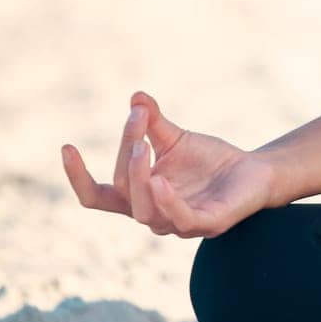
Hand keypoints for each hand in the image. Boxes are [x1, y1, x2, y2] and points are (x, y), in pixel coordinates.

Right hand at [61, 90, 279, 236]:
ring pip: (145, 211)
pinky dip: (168, 201)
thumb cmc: (208, 161)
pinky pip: (182, 219)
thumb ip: (152, 122)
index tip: (66, 146)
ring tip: (142, 147)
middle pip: (123, 191)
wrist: (254, 172)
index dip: (78, 177)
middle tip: (137, 120)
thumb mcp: (176, 138)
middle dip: (126, 153)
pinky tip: (161, 179)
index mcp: (140, 196)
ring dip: (139, 179)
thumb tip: (135, 97)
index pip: (98, 196)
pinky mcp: (208, 224)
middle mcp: (154, 215)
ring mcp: (179, 224)